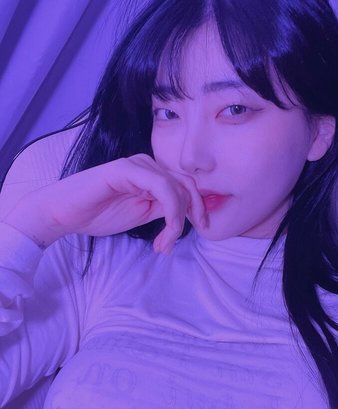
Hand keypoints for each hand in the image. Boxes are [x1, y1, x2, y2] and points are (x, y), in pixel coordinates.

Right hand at [1, 154, 207, 252]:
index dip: (199, 207)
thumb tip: (189, 213)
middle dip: (194, 213)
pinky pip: (162, 188)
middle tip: (182, 239)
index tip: (201, 229)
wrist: (65, 213)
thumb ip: (164, 209)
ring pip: (177, 189)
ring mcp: (138, 164)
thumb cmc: (99, 214)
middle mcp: (148, 165)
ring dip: (177, 221)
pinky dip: (170, 212)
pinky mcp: (127, 169)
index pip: (187, 185)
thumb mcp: (143, 214)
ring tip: (164, 244)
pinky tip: (164, 233)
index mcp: (153, 174)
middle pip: (188, 184)